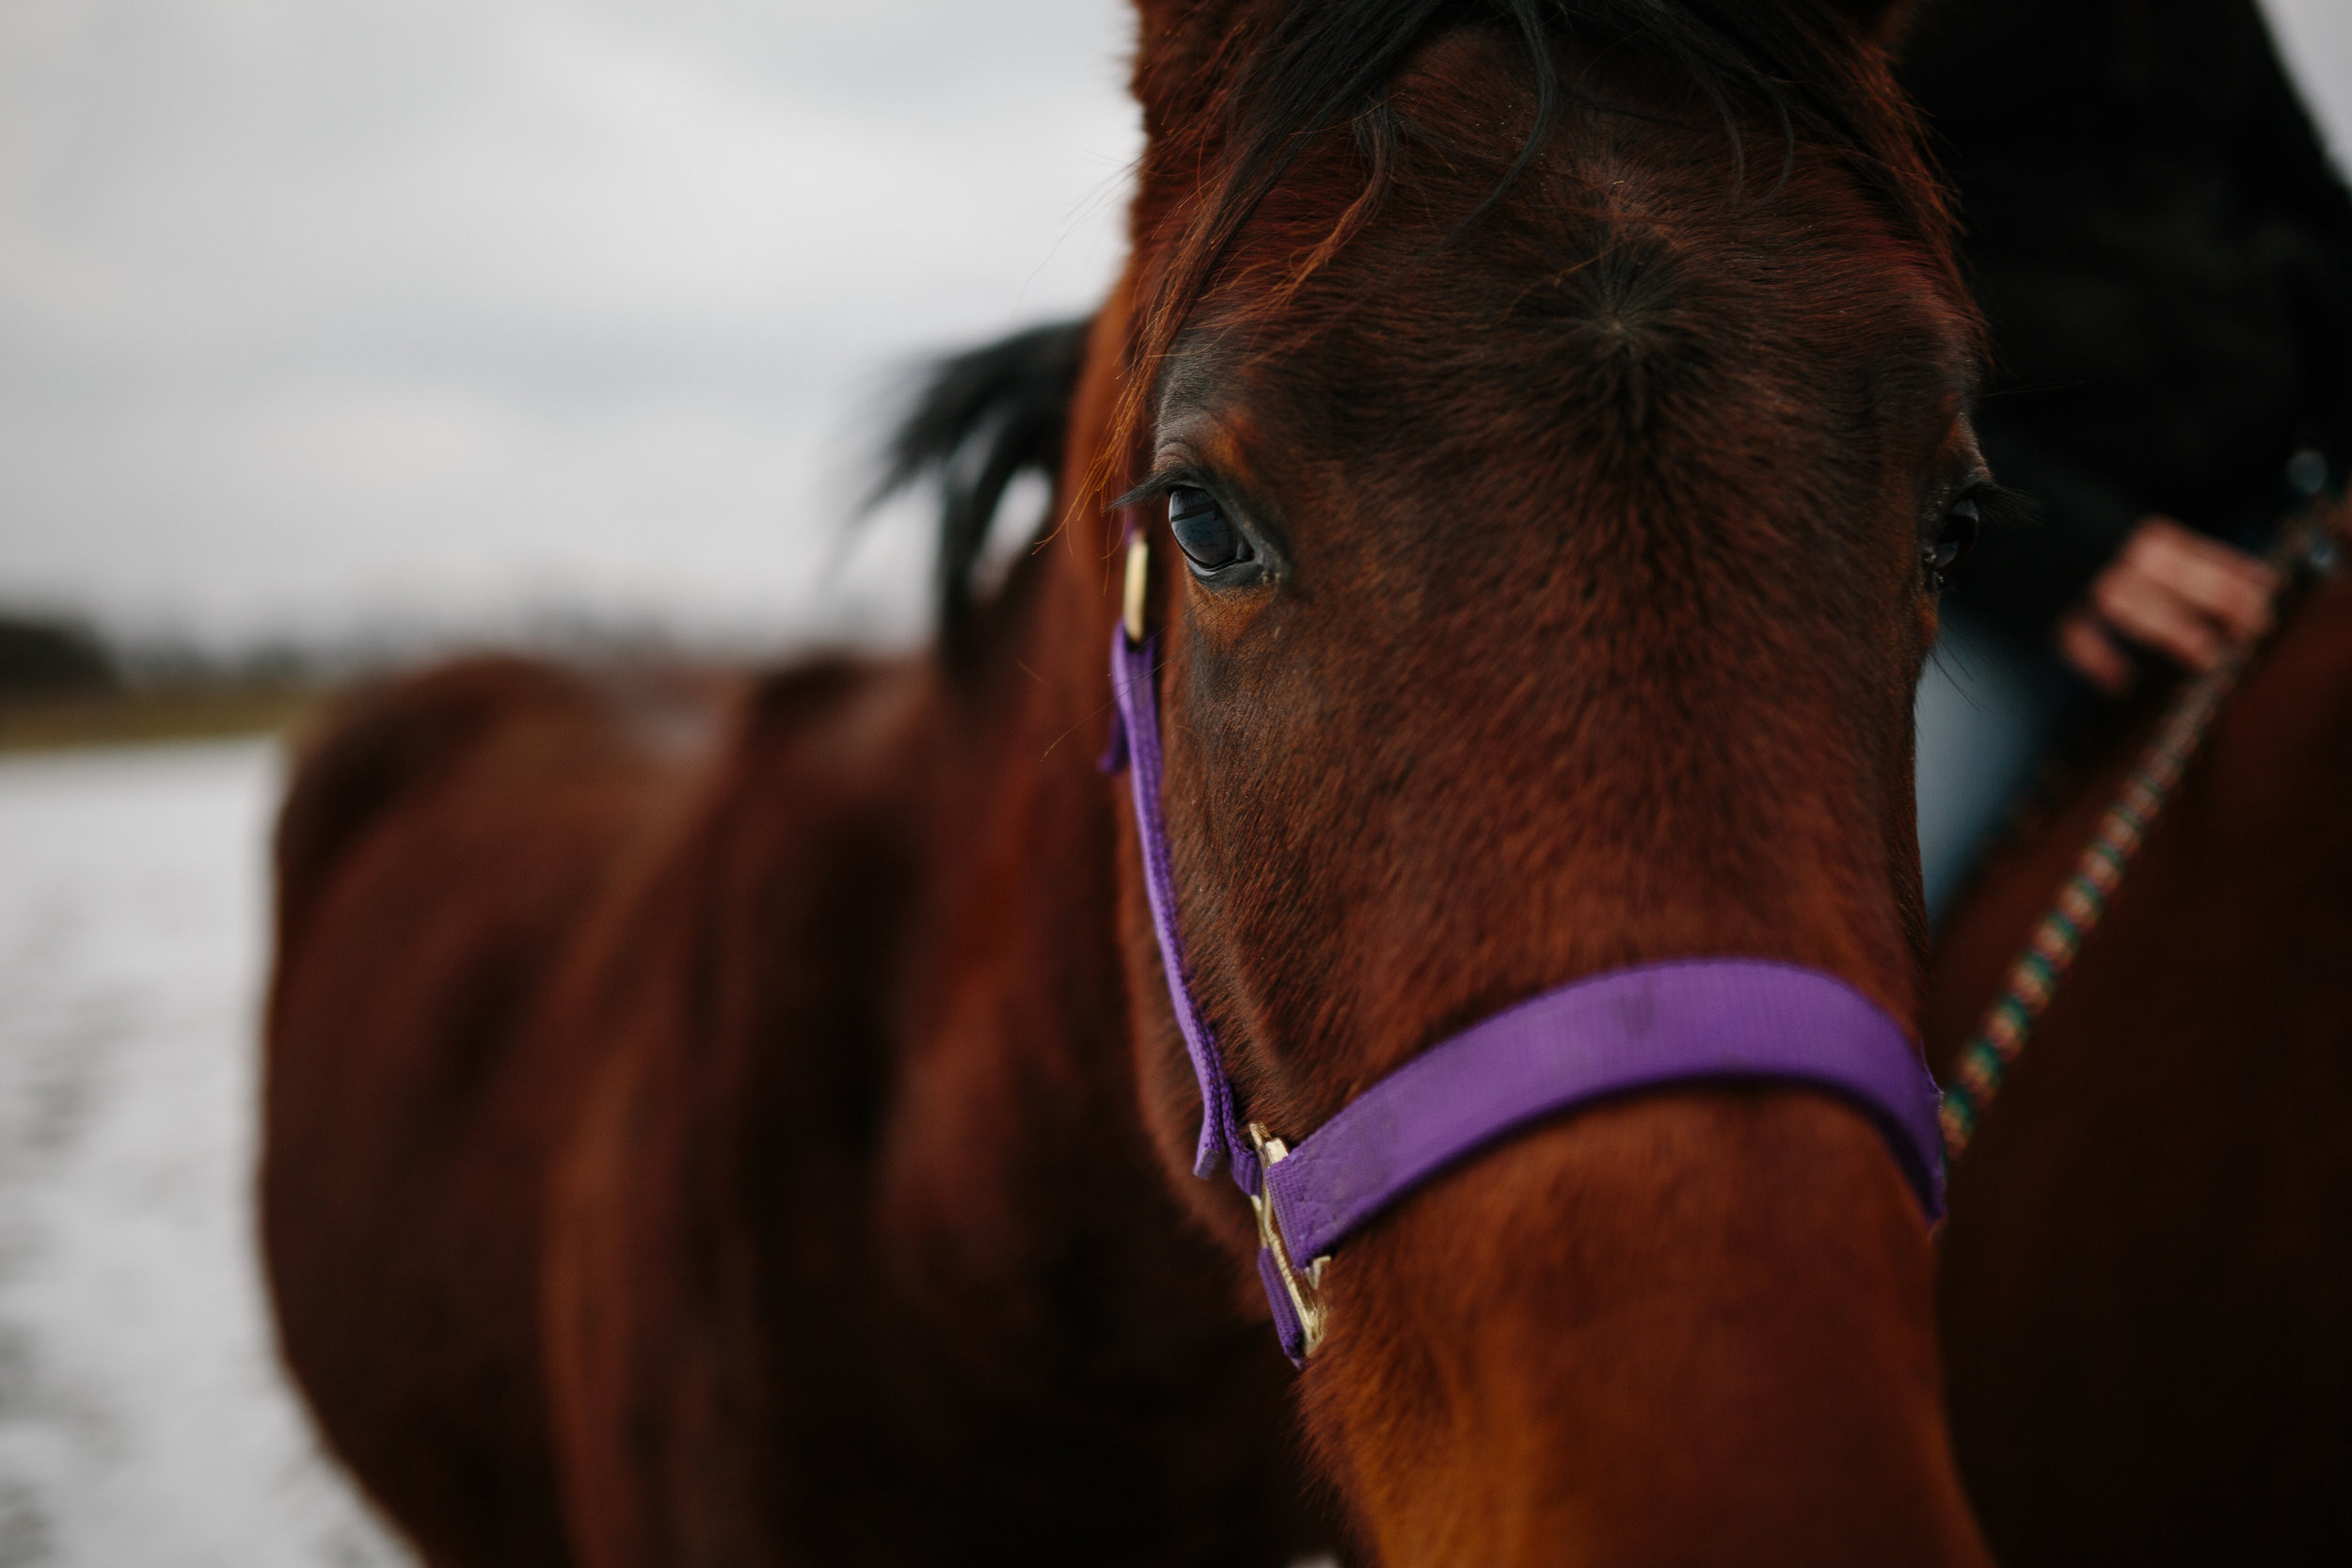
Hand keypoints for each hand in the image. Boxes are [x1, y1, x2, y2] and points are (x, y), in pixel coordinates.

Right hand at [2055, 516, 2279, 694]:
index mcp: (2125, 529)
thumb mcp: (2094, 514)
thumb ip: (2127, 540)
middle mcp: (2111, 556)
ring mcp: (2080, 585)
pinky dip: (2100, 662)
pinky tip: (2120, 682)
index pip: (2192, 551)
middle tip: (2256, 625)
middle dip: (2221, 603)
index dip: (2231, 569)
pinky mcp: (2046, 608)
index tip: (2267, 585)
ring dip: (2176, 632)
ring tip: (2209, 656)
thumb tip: (2166, 562)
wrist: (1979, 514)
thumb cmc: (2040, 512)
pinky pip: (2078, 639)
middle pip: (2178, 581)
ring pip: (2139, 610)